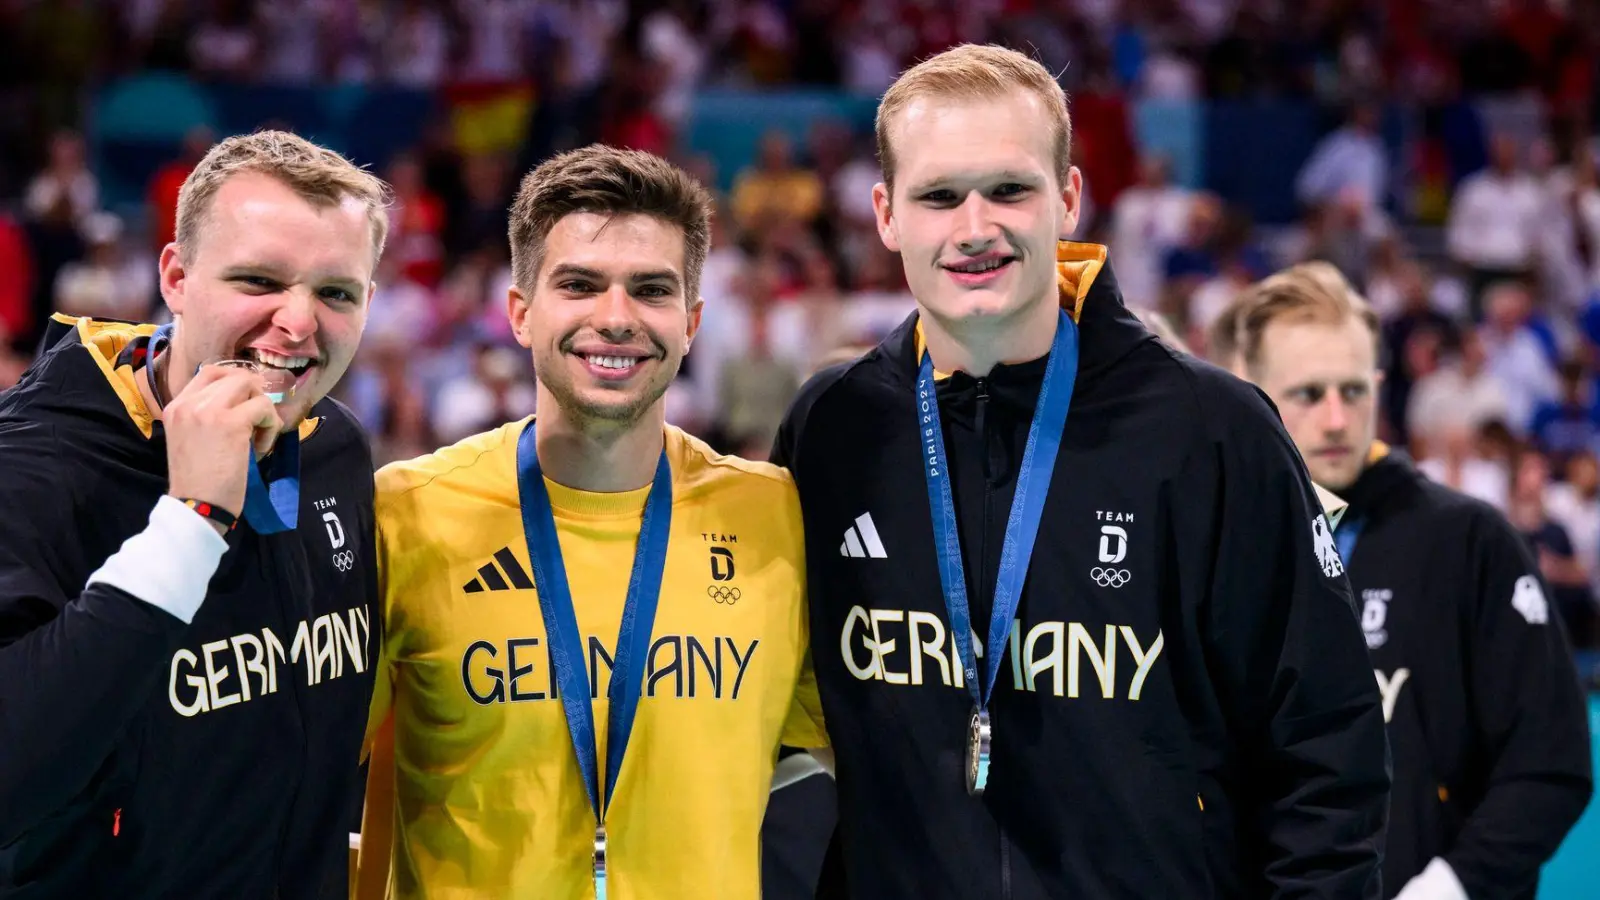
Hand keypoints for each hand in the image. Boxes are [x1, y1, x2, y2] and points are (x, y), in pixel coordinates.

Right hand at [164, 362, 282, 522]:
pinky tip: (260, 448)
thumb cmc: (197, 480)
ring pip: (251, 387)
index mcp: (176, 406)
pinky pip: (265, 409)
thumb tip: (243, 399)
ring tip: (258, 438)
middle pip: (235, 376)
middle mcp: (190, 403)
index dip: (236, 382)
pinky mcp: (233, 423)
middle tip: (257, 422)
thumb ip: (206, 416)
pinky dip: (271, 427)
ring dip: (264, 411)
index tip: (247, 402)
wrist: (196, 506)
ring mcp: (210, 410)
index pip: (210, 371)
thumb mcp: (190, 438)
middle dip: (254, 396)